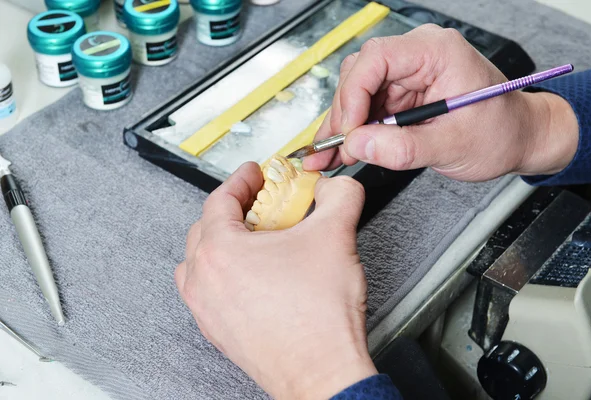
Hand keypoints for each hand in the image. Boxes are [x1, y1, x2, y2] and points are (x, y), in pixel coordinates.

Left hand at [175, 163, 376, 398]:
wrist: (322, 373)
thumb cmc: (318, 318)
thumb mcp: (336, 235)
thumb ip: (339, 196)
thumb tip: (337, 188)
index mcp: (220, 251)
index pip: (220, 199)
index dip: (241, 179)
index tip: (255, 174)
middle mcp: (204, 281)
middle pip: (206, 227)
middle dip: (233, 209)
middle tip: (261, 204)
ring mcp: (207, 310)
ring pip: (199, 262)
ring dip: (221, 243)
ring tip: (254, 241)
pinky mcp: (219, 332)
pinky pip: (208, 292)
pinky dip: (224, 275)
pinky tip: (255, 277)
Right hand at [304, 24, 578, 180]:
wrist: (519, 139)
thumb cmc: (501, 132)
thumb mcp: (454, 144)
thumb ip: (404, 147)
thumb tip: (358, 144)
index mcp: (437, 52)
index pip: (377, 58)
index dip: (354, 94)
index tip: (349, 131)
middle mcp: (418, 56)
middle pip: (360, 74)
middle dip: (345, 115)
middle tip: (338, 149)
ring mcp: (408, 74)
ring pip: (358, 92)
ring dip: (343, 126)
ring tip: (329, 156)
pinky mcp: (402, 94)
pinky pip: (368, 107)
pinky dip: (354, 131)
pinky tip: (338, 150)